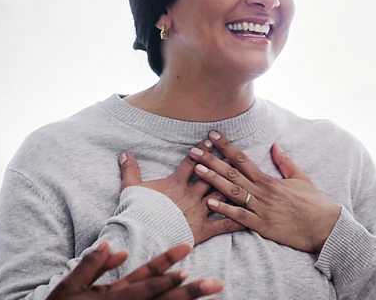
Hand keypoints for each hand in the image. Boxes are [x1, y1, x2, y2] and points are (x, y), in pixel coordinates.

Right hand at [47, 241, 222, 299]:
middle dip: (190, 292)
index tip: (187, 267)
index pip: (144, 283)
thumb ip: (91, 265)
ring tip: (209, 292)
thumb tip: (112, 245)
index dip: (165, 274)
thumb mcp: (68, 286)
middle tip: (216, 283)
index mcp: (112, 297)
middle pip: (163, 299)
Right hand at [120, 139, 243, 244]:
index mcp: (176, 183)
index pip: (192, 162)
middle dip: (224, 163)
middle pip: (212, 175)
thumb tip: (124, 153)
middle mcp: (191, 194)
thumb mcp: (131, 188)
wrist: (142, 236)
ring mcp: (199, 211)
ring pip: (221, 194)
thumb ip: (130, 170)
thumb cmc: (136, 212)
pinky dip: (238, 220)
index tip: (211, 139)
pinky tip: (250, 215)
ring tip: (246, 177)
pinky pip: (224, 224)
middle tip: (235, 153)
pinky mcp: (203, 230)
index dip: (202, 150)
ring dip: (233, 185)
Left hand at [190, 132, 340, 252]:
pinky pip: (240, 215)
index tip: (212, 136)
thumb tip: (274, 146)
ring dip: (213, 179)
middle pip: (232, 172)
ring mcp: (261, 208)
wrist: (324, 225)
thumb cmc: (313, 203)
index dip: (225, 147)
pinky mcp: (262, 225)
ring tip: (197, 169)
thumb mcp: (300, 178)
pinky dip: (225, 208)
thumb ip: (285, 162)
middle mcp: (262, 191)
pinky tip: (210, 202)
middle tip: (194, 150)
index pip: (242, 159)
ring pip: (232, 190)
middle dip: (211, 160)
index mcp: (268, 179)